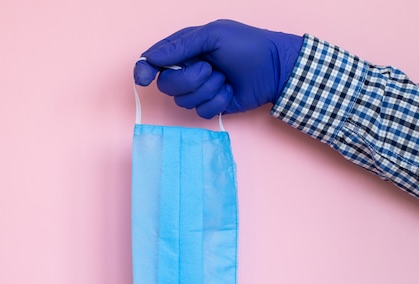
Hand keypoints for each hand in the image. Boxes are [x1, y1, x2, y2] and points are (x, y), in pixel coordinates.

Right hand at [134, 20, 302, 117]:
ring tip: (225, 78)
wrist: (275, 69)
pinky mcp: (211, 105)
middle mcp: (188, 69)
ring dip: (208, 89)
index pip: (153, 60)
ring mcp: (199, 89)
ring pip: (183, 101)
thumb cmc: (248, 46)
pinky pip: (201, 112)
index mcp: (185, 48)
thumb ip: (180, 46)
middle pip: (166, 85)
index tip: (143, 78)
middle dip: (189, 80)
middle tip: (210, 68)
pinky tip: (230, 90)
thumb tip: (150, 57)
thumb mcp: (213, 35)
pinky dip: (218, 101)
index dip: (144, 70)